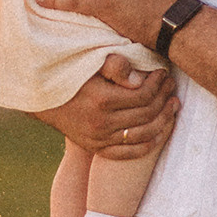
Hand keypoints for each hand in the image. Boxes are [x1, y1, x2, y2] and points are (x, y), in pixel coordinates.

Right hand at [36, 53, 177, 157]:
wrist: (43, 100)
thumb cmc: (70, 75)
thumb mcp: (89, 63)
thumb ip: (115, 66)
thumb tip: (139, 78)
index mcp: (101, 100)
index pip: (143, 95)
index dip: (158, 83)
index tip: (163, 73)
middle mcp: (101, 123)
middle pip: (146, 114)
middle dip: (164, 99)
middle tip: (172, 87)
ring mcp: (99, 139)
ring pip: (143, 135)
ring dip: (164, 121)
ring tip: (173, 106)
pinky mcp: (97, 148)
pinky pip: (129, 152)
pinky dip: (149, 143)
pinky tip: (160, 131)